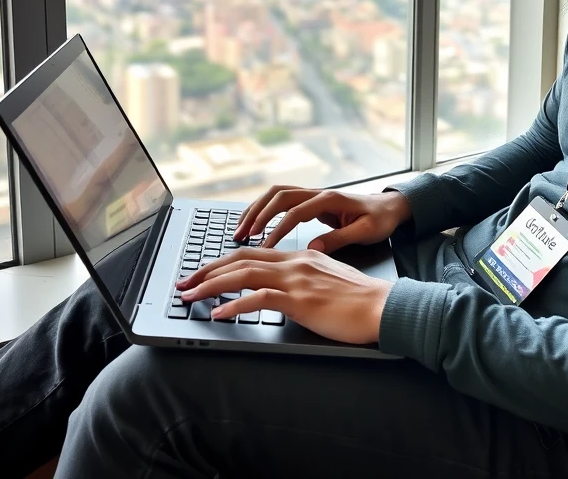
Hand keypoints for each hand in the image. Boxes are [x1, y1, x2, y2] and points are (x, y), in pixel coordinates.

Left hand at [177, 247, 393, 344]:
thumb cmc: (360, 299)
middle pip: (241, 258)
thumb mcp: (327, 281)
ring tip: (191, 295)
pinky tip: (219, 314)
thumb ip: (306, 279)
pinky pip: (259, 298)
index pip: (253, 253)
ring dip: (211, 285)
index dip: (223, 262)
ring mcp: (296, 279)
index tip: (203, 273)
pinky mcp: (300, 300)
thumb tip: (286, 289)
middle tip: (185, 282)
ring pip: (244, 274)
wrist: (383, 306)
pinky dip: (234, 305)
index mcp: (300, 257)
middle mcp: (294, 262)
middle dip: (208, 269)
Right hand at [235, 186, 411, 252]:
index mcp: (331, 199)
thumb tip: (313, 247)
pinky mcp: (312, 200)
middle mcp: (318, 192)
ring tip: (240, 230)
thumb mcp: (366, 232)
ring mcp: (314, 194)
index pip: (296, 212)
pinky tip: (254, 224)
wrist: (390, 206)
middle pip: (279, 196)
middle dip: (257, 215)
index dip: (277, 229)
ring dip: (256, 209)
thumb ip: (340, 238)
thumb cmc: (380, 219)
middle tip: (241, 236)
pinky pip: (282, 200)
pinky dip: (264, 209)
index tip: (263, 247)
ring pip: (277, 194)